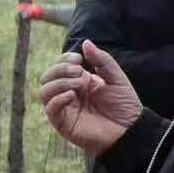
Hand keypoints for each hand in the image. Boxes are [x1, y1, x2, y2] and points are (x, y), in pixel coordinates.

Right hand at [39, 40, 143, 157]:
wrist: (130, 130)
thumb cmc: (124, 105)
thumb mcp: (116, 77)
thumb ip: (102, 60)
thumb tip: (85, 43)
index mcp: (78, 81)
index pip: (58, 66)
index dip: (63, 59)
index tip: (79, 59)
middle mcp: (67, 93)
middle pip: (47, 76)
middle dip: (60, 69)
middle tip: (78, 70)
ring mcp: (64, 108)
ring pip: (43, 91)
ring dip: (58, 83)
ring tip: (79, 84)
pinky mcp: (63, 123)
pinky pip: (50, 108)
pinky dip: (58, 98)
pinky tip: (72, 96)